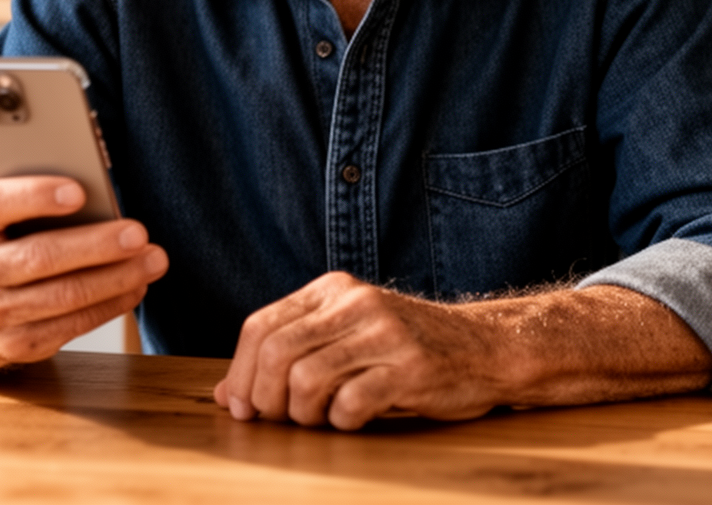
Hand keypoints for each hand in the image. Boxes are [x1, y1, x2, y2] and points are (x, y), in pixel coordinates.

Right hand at [0, 131, 166, 377]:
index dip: (36, 196)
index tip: (80, 191)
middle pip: (38, 257)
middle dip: (96, 245)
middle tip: (139, 232)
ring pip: (61, 296)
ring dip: (114, 278)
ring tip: (153, 259)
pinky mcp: (16, 345)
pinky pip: (70, 326)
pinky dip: (109, 305)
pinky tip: (135, 286)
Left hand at [214, 272, 504, 430]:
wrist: (486, 348)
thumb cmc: (406, 348)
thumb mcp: (345, 337)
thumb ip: (288, 356)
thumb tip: (225, 395)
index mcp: (332, 290)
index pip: (261, 326)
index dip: (240, 373)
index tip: (241, 406)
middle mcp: (355, 303)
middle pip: (276, 353)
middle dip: (264, 398)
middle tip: (275, 421)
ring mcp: (384, 334)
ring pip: (306, 379)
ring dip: (301, 414)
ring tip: (318, 420)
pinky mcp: (410, 368)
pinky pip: (350, 403)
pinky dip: (340, 422)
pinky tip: (352, 420)